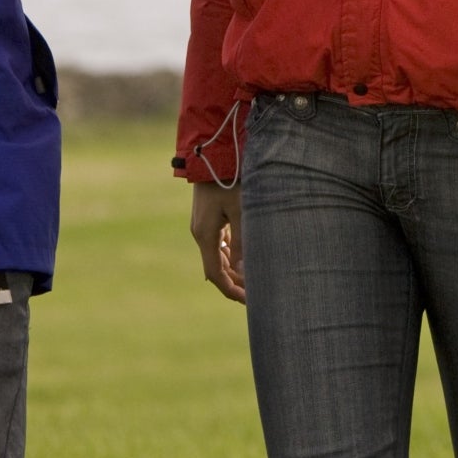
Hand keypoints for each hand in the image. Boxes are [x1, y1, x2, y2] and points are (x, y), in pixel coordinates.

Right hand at [190, 182, 245, 303]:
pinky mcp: (209, 218)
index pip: (216, 274)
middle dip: (235, 283)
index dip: (231, 290)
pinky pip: (219, 243)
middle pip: (217, 268)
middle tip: (256, 295)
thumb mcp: (240, 210)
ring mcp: (203, 226)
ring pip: (218, 256)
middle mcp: (201, 234)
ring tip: (253, 280)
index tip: (248, 301)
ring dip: (233, 270)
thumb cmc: (229, 179)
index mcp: (206, 235)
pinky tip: (244, 259)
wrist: (211, 155)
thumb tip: (241, 272)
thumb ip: (242, 242)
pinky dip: (231, 255)